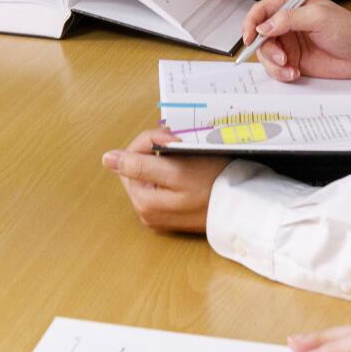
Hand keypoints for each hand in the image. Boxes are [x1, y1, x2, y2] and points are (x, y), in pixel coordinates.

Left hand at [102, 127, 226, 233]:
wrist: (244, 207)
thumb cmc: (213, 186)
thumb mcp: (175, 171)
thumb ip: (139, 165)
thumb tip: (107, 159)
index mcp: (142, 200)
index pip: (130, 158)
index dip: (150, 141)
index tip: (173, 138)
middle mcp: (146, 211)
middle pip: (139, 167)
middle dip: (156, 150)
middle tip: (180, 143)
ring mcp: (158, 213)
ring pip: (151, 174)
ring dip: (165, 159)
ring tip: (186, 155)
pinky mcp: (172, 213)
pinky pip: (163, 185)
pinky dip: (172, 172)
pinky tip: (188, 169)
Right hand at [241, 0, 350, 79]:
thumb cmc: (347, 28)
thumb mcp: (318, 16)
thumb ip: (288, 19)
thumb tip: (263, 26)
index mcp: (290, 5)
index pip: (261, 11)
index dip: (250, 23)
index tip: (249, 37)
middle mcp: (286, 24)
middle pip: (259, 36)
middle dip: (265, 49)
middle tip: (280, 57)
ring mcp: (289, 43)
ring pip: (265, 54)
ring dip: (274, 64)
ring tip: (290, 68)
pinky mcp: (293, 61)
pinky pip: (276, 68)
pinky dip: (281, 73)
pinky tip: (295, 73)